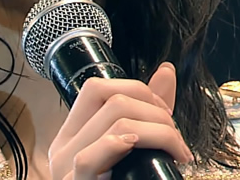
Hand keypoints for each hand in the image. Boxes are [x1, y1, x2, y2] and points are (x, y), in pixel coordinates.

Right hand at [47, 62, 194, 179]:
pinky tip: (139, 149)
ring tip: (175, 151)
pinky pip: (90, 157)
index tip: (164, 114)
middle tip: (175, 138)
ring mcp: (65, 169)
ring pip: (113, 120)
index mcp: (75, 135)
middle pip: (109, 98)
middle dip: (155, 109)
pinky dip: (120, 146)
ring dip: (158, 130)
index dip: (137, 89)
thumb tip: (165, 70)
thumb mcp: (136, 148)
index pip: (96, 88)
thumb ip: (149, 112)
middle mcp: (64, 147)